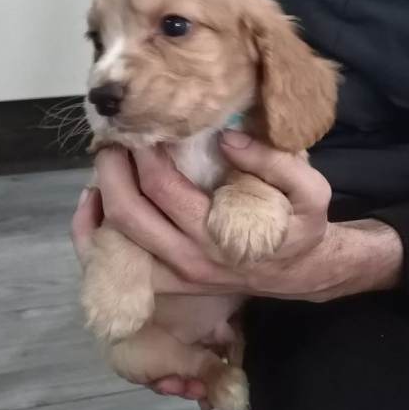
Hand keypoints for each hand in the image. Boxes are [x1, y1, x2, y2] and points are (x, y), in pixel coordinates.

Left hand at [71, 131, 402, 398]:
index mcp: (219, 236)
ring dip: (101, 199)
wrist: (303, 272)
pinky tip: (97, 203)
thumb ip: (275, 162)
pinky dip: (97, 235)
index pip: (163, 189)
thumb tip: (227, 139)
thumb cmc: (302, 228)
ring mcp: (175, 276)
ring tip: (108, 164)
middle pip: (127, 215)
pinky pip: (118, 264)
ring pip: (115, 241)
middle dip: (112, 171)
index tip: (144, 126)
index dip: (145, 154)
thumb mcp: (311, 191)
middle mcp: (189, 259)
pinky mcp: (169, 283)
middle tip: (114, 140)